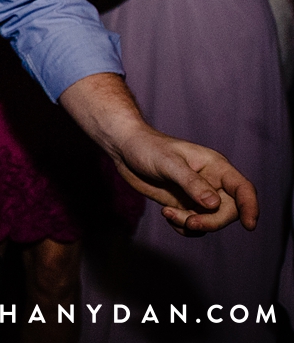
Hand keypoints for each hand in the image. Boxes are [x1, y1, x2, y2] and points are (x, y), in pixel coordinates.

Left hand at [111, 124, 258, 234]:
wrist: (125, 149)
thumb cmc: (147, 148)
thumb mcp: (169, 164)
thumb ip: (191, 183)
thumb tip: (215, 205)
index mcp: (215, 166)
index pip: (242, 188)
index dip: (251, 207)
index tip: (249, 226)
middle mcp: (211, 182)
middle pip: (229, 211)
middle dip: (212, 221)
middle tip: (189, 223)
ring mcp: (198, 195)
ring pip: (210, 221)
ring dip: (192, 225)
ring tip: (168, 213)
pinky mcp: (184, 205)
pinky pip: (194, 225)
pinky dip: (183, 227)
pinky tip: (166, 214)